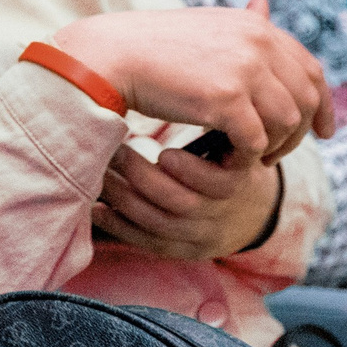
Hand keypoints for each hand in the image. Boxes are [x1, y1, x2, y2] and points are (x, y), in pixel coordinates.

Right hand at [50, 0, 335, 163]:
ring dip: (273, 147)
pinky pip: (255, 141)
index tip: (323, 130)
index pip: (310, 68)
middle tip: (277, 154)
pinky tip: (228, 159)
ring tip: (250, 158)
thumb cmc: (151, 44)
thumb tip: (264, 3)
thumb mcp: (206, 24)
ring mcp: (244, 70)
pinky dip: (245, 157)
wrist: (111, 55)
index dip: (323, 103)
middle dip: (299, 133)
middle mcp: (257, 42)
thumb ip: (242, 23)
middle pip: (305, 98)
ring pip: (286, 123)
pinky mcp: (226, 100)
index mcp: (256, 25)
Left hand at [95, 145, 279, 260]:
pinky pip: (149, 244)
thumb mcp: (232, 144)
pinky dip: (120, 227)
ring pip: (159, 224)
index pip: (218, 184)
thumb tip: (174, 94)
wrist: (249, 213)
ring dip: (123, 199)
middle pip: (181, 203)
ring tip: (99, 175)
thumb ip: (213, 128)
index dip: (190, 171)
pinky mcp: (182, 252)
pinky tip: (97, 210)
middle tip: (115, 152)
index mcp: (238, 183)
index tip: (164, 152)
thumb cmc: (226, 163)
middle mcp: (220, 214)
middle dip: (143, 177)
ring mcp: (201, 237)